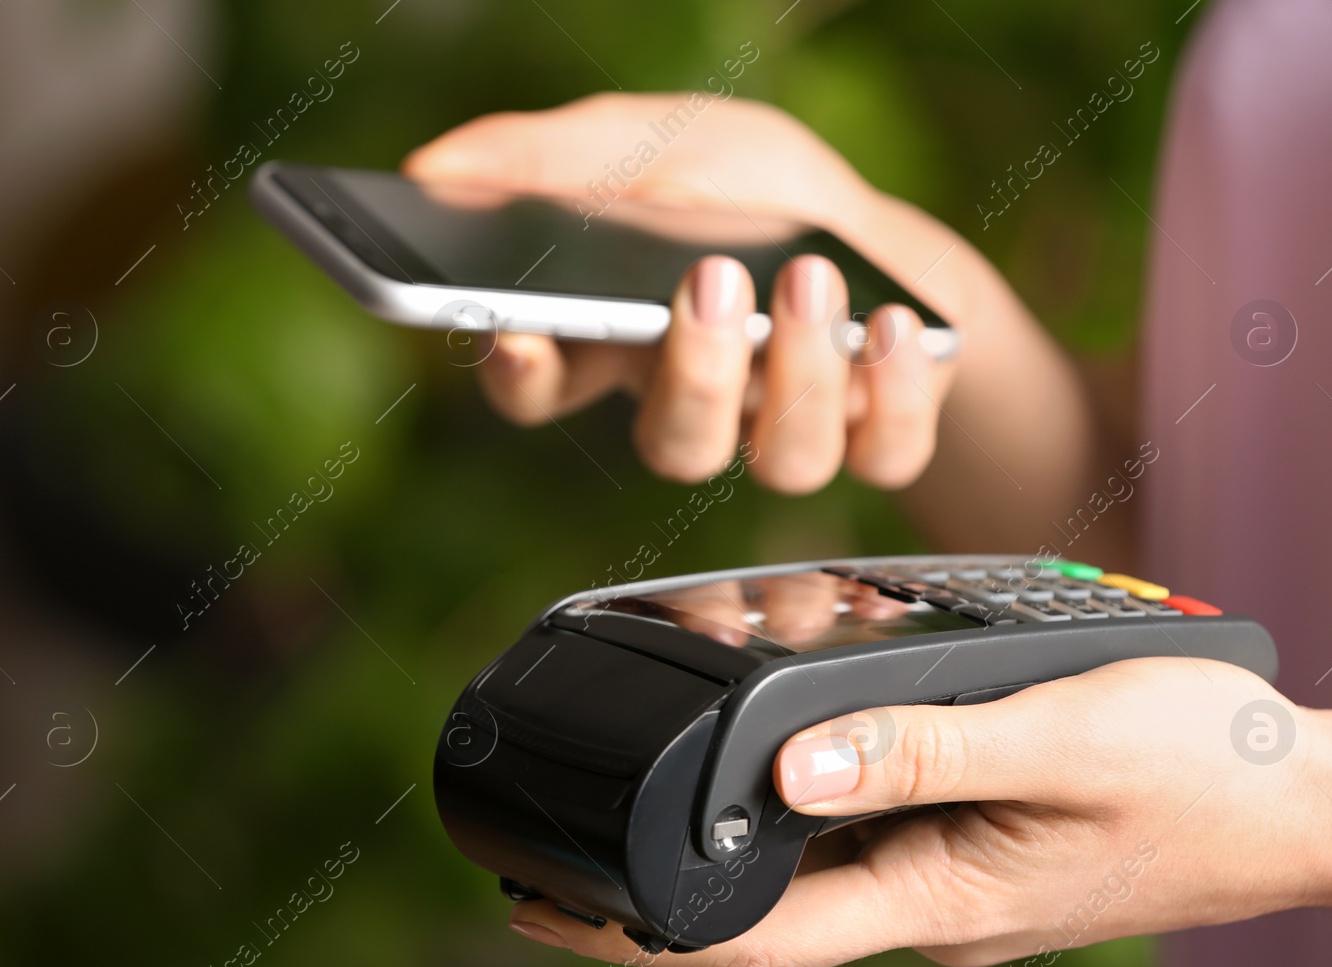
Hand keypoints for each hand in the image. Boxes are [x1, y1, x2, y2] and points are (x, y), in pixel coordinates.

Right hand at [402, 93, 961, 492]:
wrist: (875, 234)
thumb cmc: (748, 193)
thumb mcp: (648, 142)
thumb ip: (546, 156)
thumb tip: (432, 165)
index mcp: (620, 342)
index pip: (543, 390)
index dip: (523, 378)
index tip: (523, 337)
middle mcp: (698, 400)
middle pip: (673, 445)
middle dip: (694, 374)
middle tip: (712, 280)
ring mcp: (785, 427)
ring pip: (782, 459)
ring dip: (800, 371)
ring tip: (812, 278)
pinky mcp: (874, 437)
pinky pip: (887, 457)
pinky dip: (896, 397)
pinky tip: (899, 327)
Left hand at [507, 657, 1331, 966]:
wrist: (1306, 804)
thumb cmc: (1202, 771)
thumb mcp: (1056, 740)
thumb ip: (917, 751)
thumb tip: (786, 765)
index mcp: (934, 898)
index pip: (747, 937)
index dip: (629, 930)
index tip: (537, 903)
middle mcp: (928, 904)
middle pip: (762, 899)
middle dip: (662, 867)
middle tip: (578, 804)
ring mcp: (952, 885)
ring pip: (812, 860)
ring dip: (737, 818)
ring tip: (676, 746)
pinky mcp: (976, 853)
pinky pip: (866, 835)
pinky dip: (808, 795)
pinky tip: (794, 743)